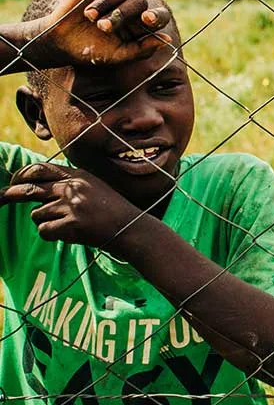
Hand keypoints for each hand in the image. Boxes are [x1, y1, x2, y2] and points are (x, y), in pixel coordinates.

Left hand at [0, 163, 142, 250]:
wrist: (130, 228)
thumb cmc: (111, 210)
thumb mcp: (93, 188)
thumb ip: (68, 185)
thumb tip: (36, 188)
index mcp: (78, 176)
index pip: (41, 169)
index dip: (22, 175)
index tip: (13, 181)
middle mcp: (73, 187)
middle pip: (30, 189)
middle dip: (11, 194)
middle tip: (1, 198)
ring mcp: (72, 205)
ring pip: (37, 215)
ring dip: (46, 222)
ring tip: (68, 224)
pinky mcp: (72, 224)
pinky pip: (45, 231)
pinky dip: (53, 235)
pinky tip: (71, 233)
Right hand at [28, 0, 173, 68]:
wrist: (62, 41)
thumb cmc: (93, 51)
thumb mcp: (118, 56)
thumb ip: (142, 50)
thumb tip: (167, 40)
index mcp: (141, 25)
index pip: (158, 17)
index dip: (156, 16)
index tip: (147, 19)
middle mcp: (133, 8)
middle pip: (139, 3)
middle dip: (121, 14)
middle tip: (102, 27)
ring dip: (108, 3)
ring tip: (91, 17)